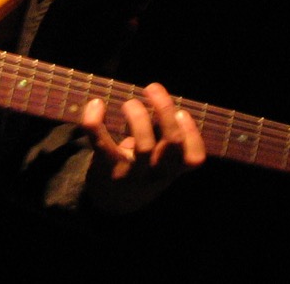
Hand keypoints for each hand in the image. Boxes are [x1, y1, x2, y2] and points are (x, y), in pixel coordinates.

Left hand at [80, 81, 205, 213]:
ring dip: (138, 116)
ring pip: (144, 145)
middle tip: (152, 88)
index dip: (191, 132)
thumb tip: (159, 100)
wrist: (112, 201)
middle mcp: (157, 174)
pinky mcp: (108, 169)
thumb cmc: (141, 169)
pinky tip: (96, 104)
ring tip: (129, 103)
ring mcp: (133, 174)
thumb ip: (164, 136)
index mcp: (173, 169)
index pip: (194, 157)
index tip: (180, 113)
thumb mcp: (160, 161)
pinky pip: (102, 144)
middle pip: (172, 142)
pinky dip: (95, 122)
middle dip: (164, 109)